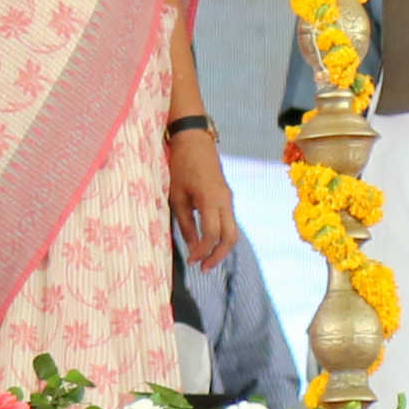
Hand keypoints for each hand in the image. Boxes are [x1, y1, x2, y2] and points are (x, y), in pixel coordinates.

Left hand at [164, 122, 236, 270]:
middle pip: (230, 236)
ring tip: (206, 260)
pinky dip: (221, 235)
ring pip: (232, 230)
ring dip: (221, 247)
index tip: (191, 260)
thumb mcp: (176, 196)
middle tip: (204, 268)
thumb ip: (185, 222)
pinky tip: (208, 242)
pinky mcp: (226, 197)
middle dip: (219, 255)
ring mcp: (228, 198)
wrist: (194, 140)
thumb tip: (191, 245)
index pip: (212, 234)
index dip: (202, 250)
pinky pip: (228, 221)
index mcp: (211, 199)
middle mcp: (225, 200)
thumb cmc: (181, 166)